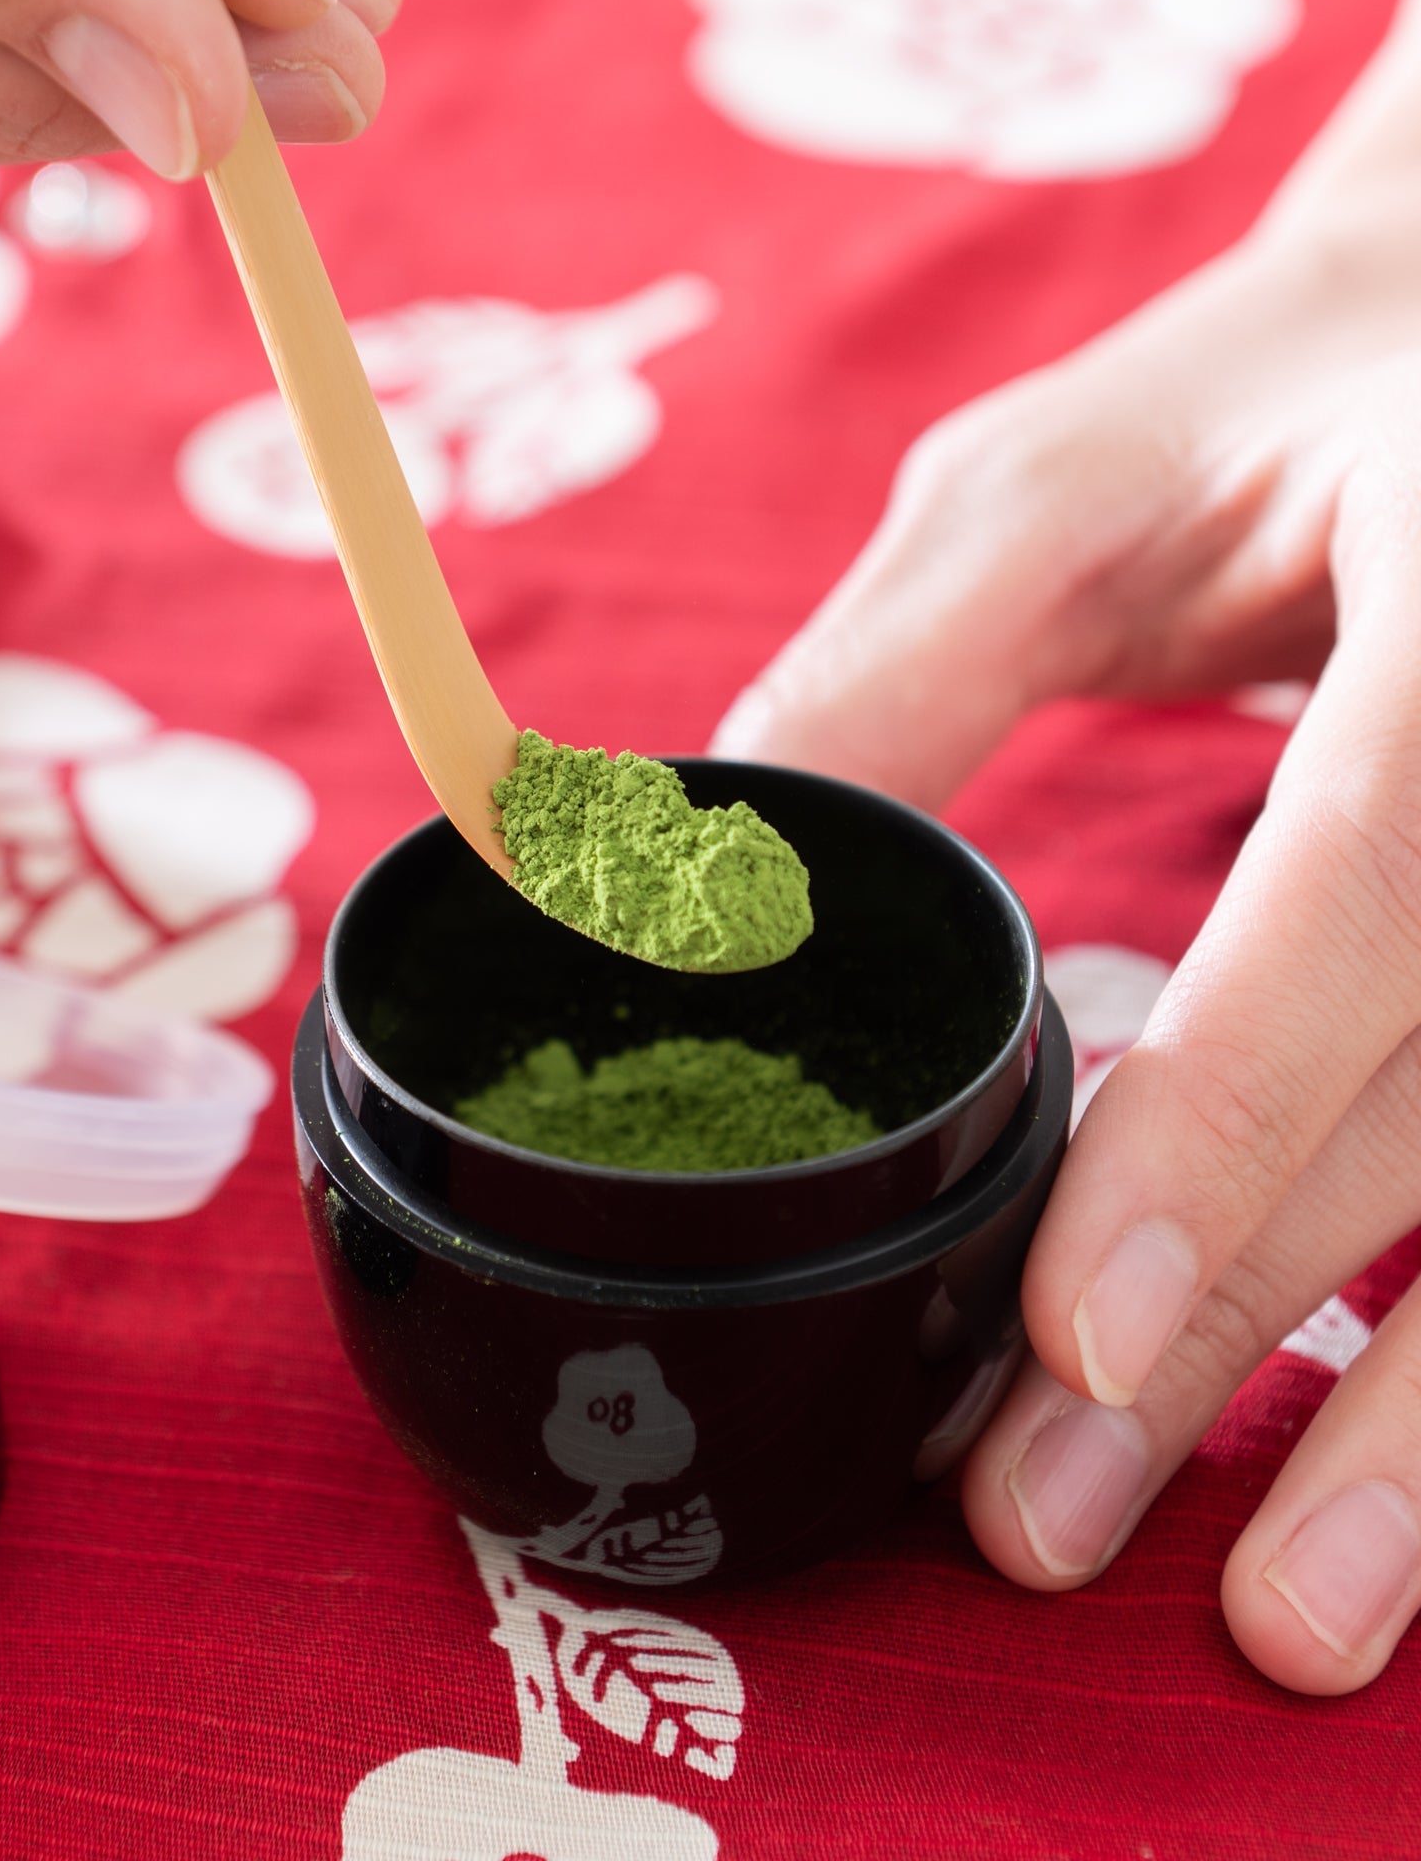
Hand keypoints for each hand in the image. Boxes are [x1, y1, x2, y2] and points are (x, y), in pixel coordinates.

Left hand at [713, 170, 1420, 1692]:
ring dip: (1408, 1417)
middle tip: (1041, 1516)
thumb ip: (886, 684)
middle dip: (1252, 1332)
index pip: (1382, 879)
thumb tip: (673, 893)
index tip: (1077, 1330)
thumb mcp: (1059, 499)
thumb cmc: (1265, 407)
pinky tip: (1373, 1476)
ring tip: (1266, 1613)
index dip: (1236, 1121)